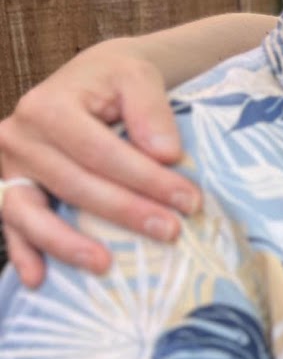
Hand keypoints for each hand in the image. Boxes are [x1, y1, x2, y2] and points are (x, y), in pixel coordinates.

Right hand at [0, 40, 196, 285]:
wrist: (91, 79)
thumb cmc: (117, 80)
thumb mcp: (138, 78)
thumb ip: (151, 111)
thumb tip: (165, 154)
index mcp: (46, 107)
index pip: (101, 153)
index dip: (144, 179)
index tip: (188, 200)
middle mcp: (18, 137)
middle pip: (75, 184)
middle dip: (125, 212)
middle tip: (171, 232)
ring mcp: (9, 168)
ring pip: (32, 213)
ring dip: (67, 244)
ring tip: (105, 265)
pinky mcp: (10, 189)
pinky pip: (13, 225)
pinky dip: (24, 252)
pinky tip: (39, 280)